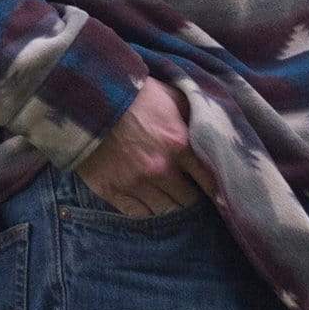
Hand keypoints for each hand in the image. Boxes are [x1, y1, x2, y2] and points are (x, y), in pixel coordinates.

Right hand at [74, 77, 217, 216]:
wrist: (89, 99)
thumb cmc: (135, 95)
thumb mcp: (172, 97)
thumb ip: (193, 118)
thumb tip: (213, 131)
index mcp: (179, 144)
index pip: (209, 180)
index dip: (215, 189)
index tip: (219, 194)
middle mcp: (160, 169)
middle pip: (187, 200)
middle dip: (190, 195)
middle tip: (189, 191)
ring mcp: (135, 183)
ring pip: (164, 211)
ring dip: (169, 205)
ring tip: (169, 198)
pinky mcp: (112, 191)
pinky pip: (138, 214)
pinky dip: (146, 211)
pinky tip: (149, 201)